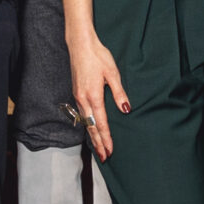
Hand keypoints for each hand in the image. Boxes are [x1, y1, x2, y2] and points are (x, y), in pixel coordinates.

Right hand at [68, 33, 130, 161]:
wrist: (80, 45)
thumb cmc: (98, 57)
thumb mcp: (113, 73)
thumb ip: (119, 93)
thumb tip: (126, 110)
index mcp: (93, 96)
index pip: (101, 123)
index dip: (106, 138)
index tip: (110, 151)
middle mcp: (83, 100)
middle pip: (91, 127)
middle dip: (98, 143)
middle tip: (105, 157)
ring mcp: (78, 97)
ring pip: (85, 122)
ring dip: (92, 136)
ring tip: (99, 149)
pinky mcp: (77, 94)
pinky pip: (82, 115)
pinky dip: (87, 126)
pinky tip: (91, 130)